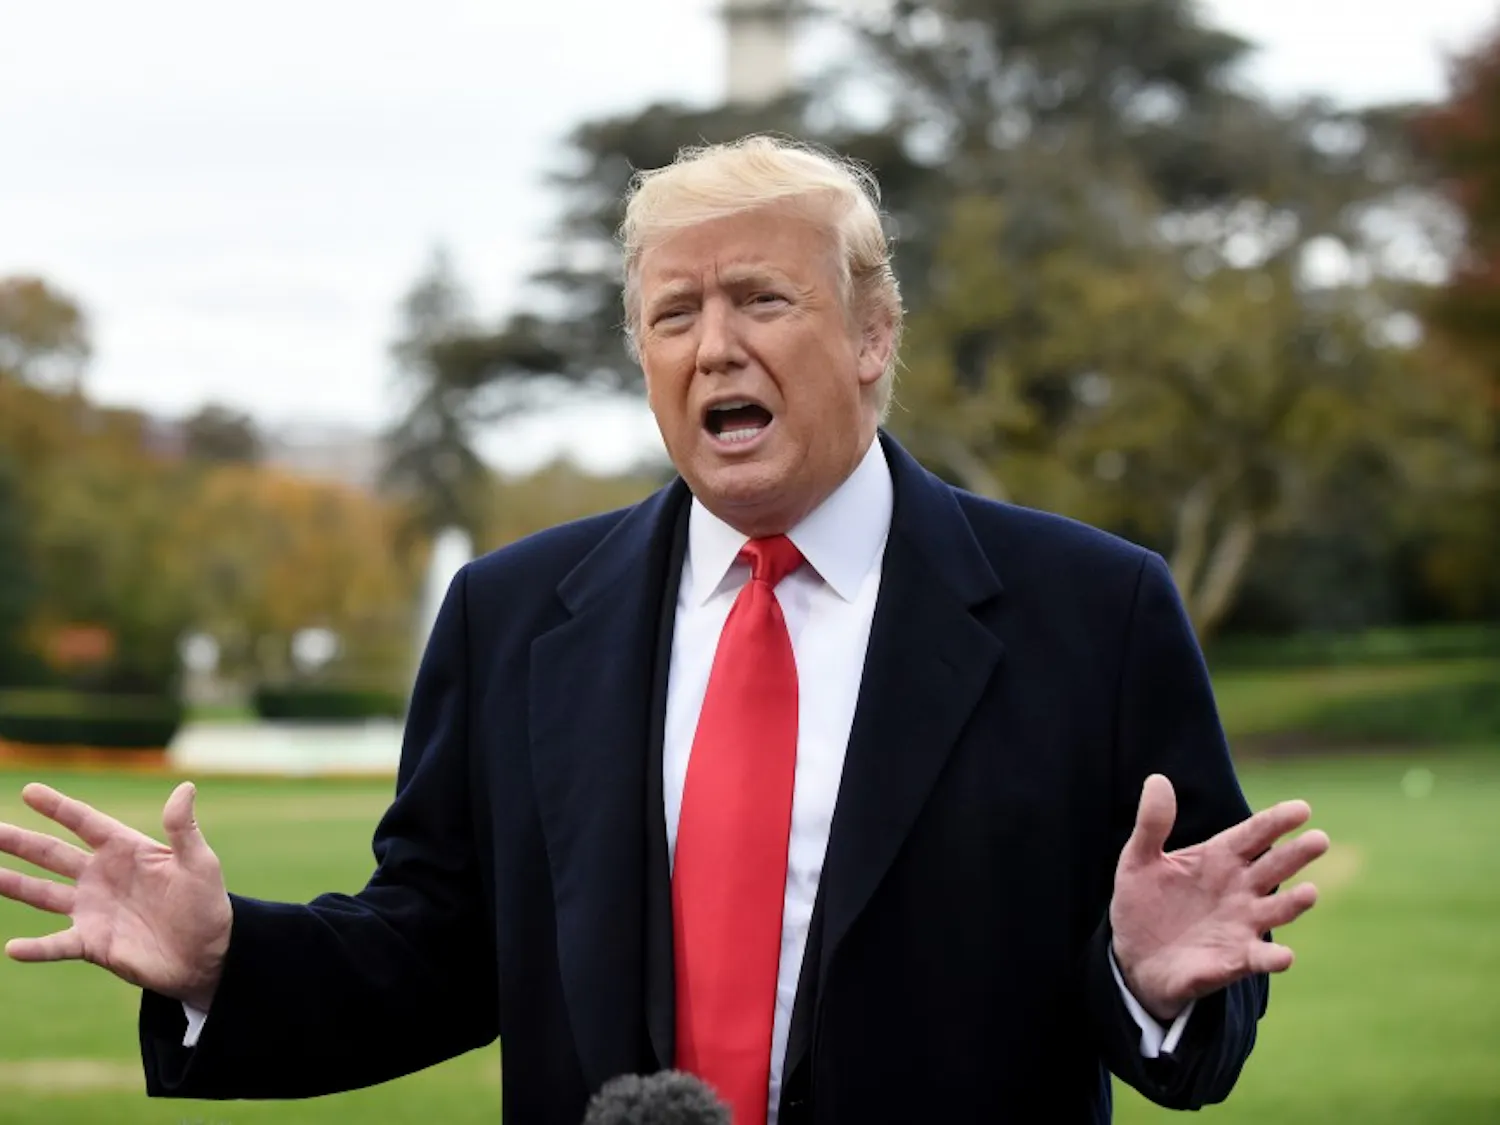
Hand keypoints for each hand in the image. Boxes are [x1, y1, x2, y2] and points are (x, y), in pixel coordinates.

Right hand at [0, 781, 231, 1009]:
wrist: (208, 955)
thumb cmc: (206, 904)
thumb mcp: (199, 863)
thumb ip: (183, 829)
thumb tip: (186, 787)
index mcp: (126, 851)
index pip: (86, 823)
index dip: (59, 807)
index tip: (29, 791)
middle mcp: (102, 877)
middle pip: (51, 854)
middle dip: (19, 841)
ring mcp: (92, 910)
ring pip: (41, 894)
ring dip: (12, 884)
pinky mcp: (92, 944)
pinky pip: (56, 944)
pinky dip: (35, 948)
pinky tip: (13, 948)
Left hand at [1109, 774, 1328, 1022]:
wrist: (1134, 958)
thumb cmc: (1143, 904)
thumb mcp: (1138, 860)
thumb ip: (1152, 824)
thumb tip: (1157, 779)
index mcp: (1219, 859)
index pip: (1253, 835)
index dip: (1276, 821)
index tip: (1302, 808)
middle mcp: (1239, 891)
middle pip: (1274, 868)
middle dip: (1296, 854)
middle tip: (1319, 839)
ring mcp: (1240, 926)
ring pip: (1276, 911)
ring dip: (1293, 903)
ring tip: (1309, 892)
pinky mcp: (1232, 961)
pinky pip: (1257, 959)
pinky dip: (1272, 958)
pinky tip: (1283, 956)